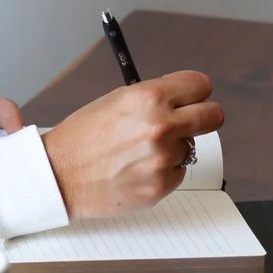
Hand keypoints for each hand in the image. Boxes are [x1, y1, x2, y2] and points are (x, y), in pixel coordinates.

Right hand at [40, 71, 221, 218]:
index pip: (201, 85)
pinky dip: (163, 171)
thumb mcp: (116, 101)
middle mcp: (160, 126)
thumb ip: (153, 98)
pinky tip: (137, 168)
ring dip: (173, 148)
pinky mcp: (161, 186)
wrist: (58, 176)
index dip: (195, 92)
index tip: (191, 97)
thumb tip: (182, 100)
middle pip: (214, 116)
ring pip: (190, 147)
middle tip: (188, 121)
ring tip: (140, 151)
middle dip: (203, 116)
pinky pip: (178, 172)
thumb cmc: (81, 138)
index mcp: (148, 98)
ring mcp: (163, 159)